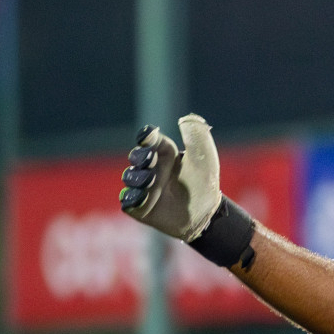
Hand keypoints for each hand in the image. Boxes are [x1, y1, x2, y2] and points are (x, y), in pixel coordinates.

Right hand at [119, 114, 223, 241]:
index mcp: (164, 153)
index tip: (148, 136)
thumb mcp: (204, 157)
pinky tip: (143, 197)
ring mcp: (142, 187)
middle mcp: (150, 168)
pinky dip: (134, 198)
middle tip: (150, 158)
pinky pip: (128, 200)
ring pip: (131, 177)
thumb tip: (186, 118)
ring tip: (151, 179)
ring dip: (139, 177)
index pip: (150, 140)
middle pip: (137, 157)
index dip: (147, 137)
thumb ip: (197, 136)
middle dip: (141, 156)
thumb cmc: (205, 183)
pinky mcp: (138, 206)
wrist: (205, 214)